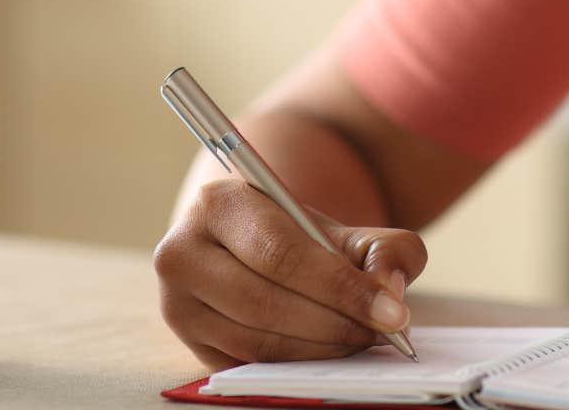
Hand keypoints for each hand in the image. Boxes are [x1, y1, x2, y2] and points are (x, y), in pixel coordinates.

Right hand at [154, 177, 428, 370]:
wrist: (247, 249)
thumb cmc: (295, 238)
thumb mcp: (339, 229)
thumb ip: (380, 249)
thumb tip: (389, 291)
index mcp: (217, 204)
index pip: (280, 253)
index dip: (339, 286)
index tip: (392, 311)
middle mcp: (181, 251)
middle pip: (264, 300)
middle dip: (335, 322)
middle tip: (383, 332)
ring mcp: (176, 302)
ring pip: (257, 339)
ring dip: (320, 348)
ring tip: (363, 339)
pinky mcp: (187, 342)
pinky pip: (248, 363)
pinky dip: (297, 363)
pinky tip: (329, 351)